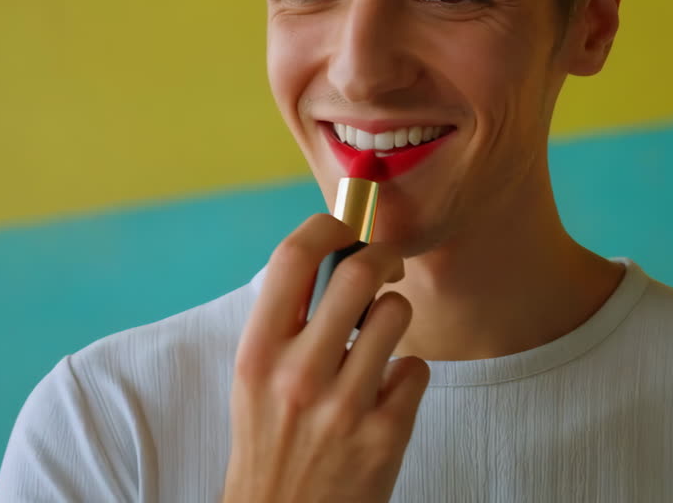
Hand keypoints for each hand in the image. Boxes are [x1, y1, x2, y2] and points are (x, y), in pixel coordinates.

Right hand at [222, 214, 430, 502]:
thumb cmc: (270, 446)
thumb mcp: (255, 382)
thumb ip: (285, 325)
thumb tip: (331, 256)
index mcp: (257, 354)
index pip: (291, 258)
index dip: (327, 226)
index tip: (345, 226)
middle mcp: (298, 375)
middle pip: (358, 273)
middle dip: (383, 258)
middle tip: (387, 267)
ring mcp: (344, 407)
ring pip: (396, 315)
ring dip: (395, 319)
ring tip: (381, 342)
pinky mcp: (385, 435)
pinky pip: (417, 369)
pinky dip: (407, 376)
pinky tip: (386, 396)